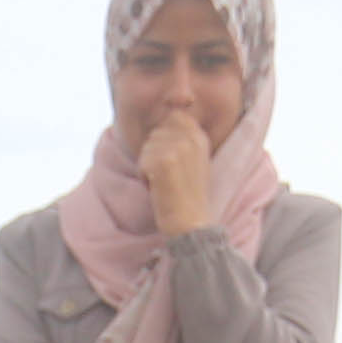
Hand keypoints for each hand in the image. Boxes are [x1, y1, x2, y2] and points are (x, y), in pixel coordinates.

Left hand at [139, 111, 215, 236]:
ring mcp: (178, 149)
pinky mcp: (164, 161)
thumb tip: (165, 118)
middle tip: (170, 177)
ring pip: (146, 147)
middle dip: (154, 155)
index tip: (170, 160)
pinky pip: (141, 161)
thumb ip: (183, 139)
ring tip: (166, 183)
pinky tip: (159, 189)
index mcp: (200, 137)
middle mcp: (191, 139)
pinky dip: (144, 178)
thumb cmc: (188, 197)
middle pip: (155, 133)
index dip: (164, 137)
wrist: (191, 224)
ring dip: (149, 167)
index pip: (173, 117)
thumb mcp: (194, 162)